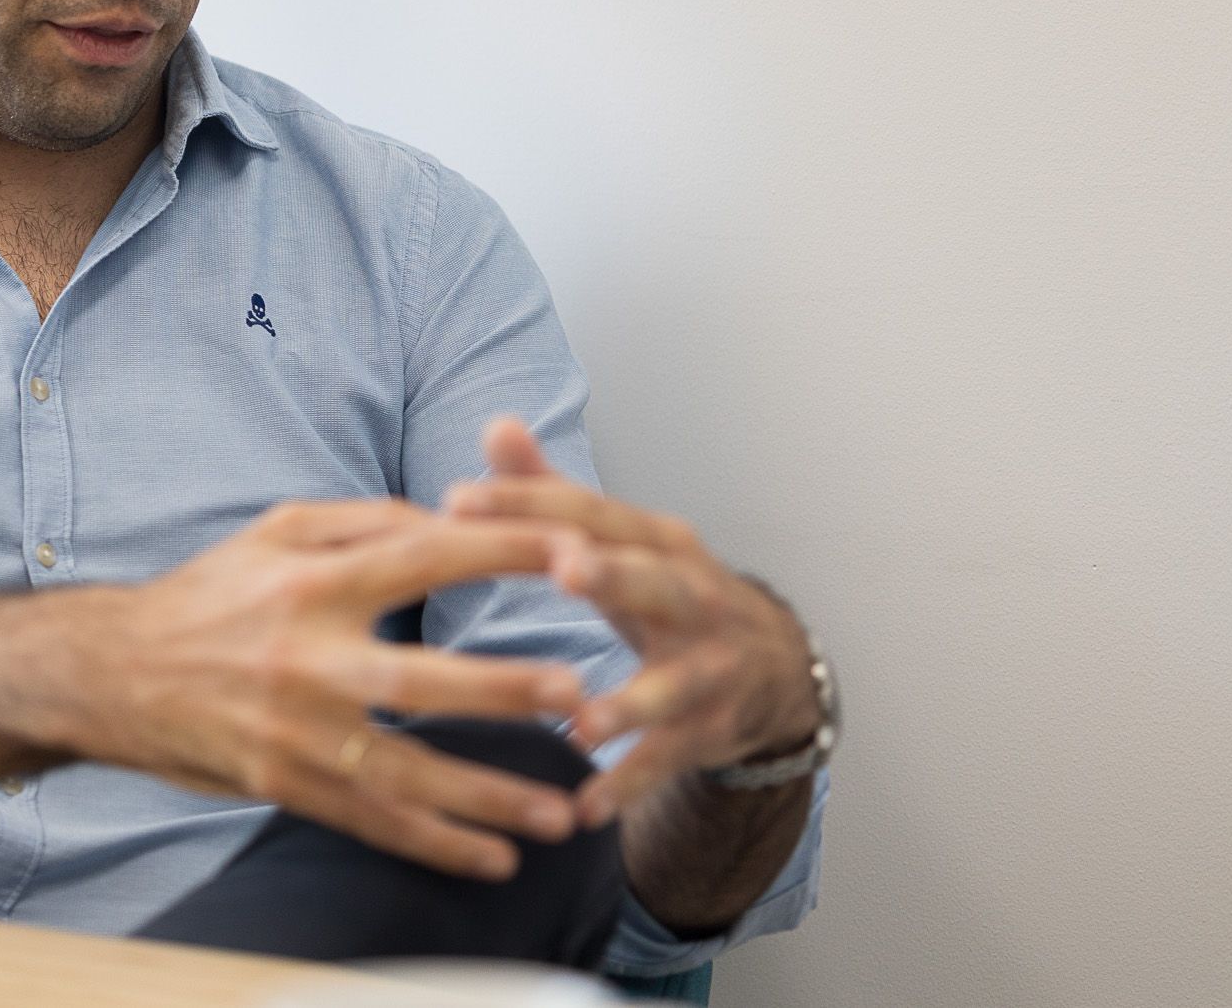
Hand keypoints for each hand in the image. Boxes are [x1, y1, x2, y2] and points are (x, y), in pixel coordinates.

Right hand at [76, 497, 591, 879]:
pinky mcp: (283, 784)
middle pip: (420, 678)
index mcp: (313, 579)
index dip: (504, 550)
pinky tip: (493, 861)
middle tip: (578, 693)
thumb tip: (454, 518)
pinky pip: (370, 821)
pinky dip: (434, 846)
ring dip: (487, 797)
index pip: (426, 557)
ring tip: (560, 815)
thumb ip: (368, 521)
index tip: (577, 551)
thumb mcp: (277, 530)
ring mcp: (295, 731)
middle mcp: (306, 657)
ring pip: (405, 772)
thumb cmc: (207, 594)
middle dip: (503, 689)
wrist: (111, 672)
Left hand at [443, 419, 821, 827]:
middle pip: (655, 580)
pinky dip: (630, 783)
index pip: (590, 513)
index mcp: (659, 542)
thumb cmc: (667, 592)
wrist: (772, 668)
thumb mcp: (620, 540)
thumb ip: (553, 489)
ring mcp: (709, 668)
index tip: (459, 500)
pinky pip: (669, 761)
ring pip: (672, 685)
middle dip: (614, 574)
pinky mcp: (710, 730)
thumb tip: (497, 425)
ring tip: (581, 723)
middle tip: (564, 568)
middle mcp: (693, 597)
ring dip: (629, 705)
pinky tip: (587, 807)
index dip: (529, 503)